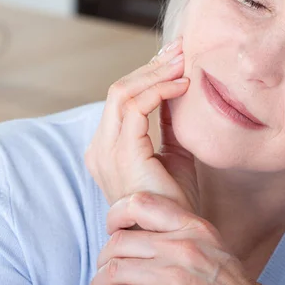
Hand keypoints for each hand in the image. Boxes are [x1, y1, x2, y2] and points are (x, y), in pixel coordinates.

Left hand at [82, 192, 270, 284]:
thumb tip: (138, 226)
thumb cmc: (227, 279)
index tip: (110, 227)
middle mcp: (180, 248)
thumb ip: (178, 227)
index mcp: (191, 227)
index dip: (115, 213)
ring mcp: (171, 278)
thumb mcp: (209, 240)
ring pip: (111, 271)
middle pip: (118, 242)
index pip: (141, 203)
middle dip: (102, 259)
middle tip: (101, 272)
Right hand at [84, 38, 198, 212]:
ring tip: (184, 61)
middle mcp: (100, 146)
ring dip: (156, 72)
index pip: (123, 98)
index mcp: (109, 147)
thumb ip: (170, 123)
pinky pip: (136, 108)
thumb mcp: (174, 152)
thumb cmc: (174, 200)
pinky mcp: (122, 154)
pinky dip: (160, 91)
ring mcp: (106, 150)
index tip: (176, 58)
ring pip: (123, 92)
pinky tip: (184, 86)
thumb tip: (178, 89)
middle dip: (153, 65)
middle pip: (120, 89)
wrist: (173, 235)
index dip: (149, 74)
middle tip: (182, 49)